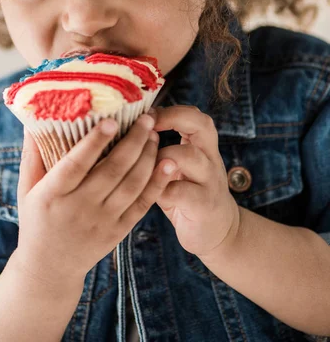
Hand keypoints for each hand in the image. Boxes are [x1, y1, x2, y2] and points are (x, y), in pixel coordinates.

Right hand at [13, 113, 177, 296]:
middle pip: (112, 171)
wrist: (49, 269)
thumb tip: (33, 118)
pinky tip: (167, 164)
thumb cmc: (37, 219)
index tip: (112, 120)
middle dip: (133, 141)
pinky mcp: (118, 232)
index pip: (75, 164)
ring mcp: (101, 221)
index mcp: (52, 195)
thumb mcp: (27, 189)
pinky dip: (157, 183)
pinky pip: (142, 205)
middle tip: (146, 118)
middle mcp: (78, 208)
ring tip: (154, 134)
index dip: (94, 142)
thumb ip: (32, 154)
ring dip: (147, 157)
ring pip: (131, 185)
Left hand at [152, 105, 240, 259]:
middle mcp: (209, 158)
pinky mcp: (204, 205)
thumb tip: (121, 132)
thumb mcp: (179, 167)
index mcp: (202, 145)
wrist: (219, 231)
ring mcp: (209, 181)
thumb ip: (160, 149)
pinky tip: (144, 192)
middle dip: (171, 118)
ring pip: (189, 156)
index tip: (143, 114)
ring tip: (142, 164)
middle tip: (146, 126)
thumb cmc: (187, 194)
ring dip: (161, 155)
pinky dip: (160, 189)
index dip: (168, 110)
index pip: (193, 114)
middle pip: (201, 124)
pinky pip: (181, 192)